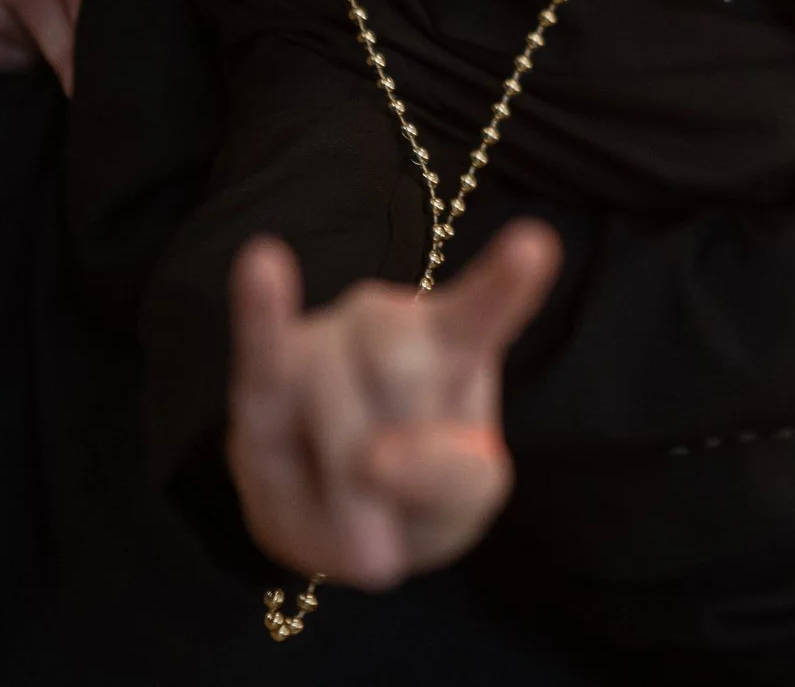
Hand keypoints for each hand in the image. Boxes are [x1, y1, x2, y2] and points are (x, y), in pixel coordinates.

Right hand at [225, 221, 560, 589]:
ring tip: (353, 546)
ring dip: (340, 496)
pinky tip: (261, 264)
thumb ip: (450, 482)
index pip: (484, 310)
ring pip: (333, 400)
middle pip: (401, 376)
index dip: (507, 282)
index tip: (534, 247)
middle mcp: (389, 321)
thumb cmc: (417, 494)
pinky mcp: (266, 381)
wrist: (336, 530)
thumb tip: (372, 460)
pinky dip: (260, 314)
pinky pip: (261, 348)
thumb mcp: (465, 503)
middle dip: (398, 472)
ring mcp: (324, 340)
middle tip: (393, 543)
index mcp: (457, 340)